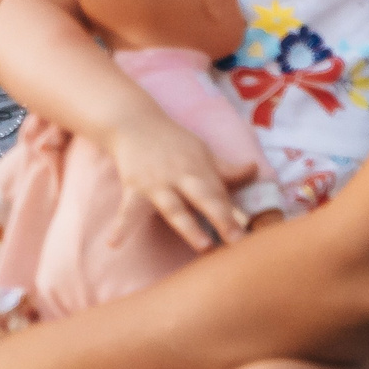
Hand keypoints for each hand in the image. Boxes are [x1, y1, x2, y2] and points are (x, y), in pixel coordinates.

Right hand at [104, 100, 259, 252]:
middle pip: (203, 198)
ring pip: (174, 208)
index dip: (235, 214)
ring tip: (203, 245)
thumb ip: (225, 168)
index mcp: (199, 169)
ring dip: (189, 226)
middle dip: (222, 217)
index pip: (220, 193)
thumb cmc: (171, 142)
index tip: (249, 238)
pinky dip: (120, 227)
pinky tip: (114, 244)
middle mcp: (179, 176)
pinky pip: (127, 210)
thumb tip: (255, 169)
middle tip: (237, 239)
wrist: (131, 123)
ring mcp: (155, 184)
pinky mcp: (132, 188)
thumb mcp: (200, 151)